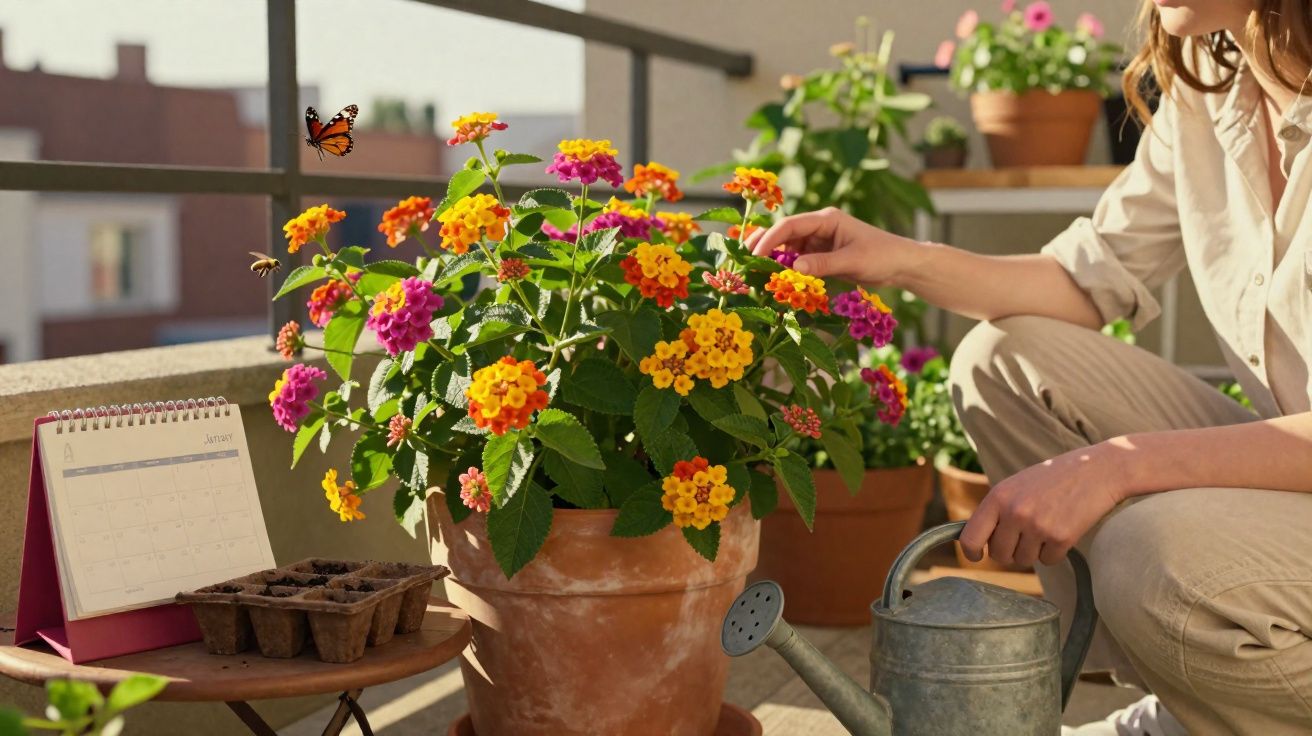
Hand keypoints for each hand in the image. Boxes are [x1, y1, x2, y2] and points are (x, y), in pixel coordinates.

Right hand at [746, 207, 916, 284]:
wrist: (903, 265)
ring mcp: (820, 241)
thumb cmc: (883, 256)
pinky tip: (777, 281)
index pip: (790, 225)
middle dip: (764, 246)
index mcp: (826, 219)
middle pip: (784, 234)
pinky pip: (799, 261)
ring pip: (789, 249)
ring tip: (756, 275)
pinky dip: (787, 270)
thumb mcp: (852, 261)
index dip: (770, 239)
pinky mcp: (823, 256)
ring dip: (774, 261)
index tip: (754, 255)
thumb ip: (822, 264)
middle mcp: (820, 227)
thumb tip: (794, 269)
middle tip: (743, 261)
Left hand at [959, 442, 1125, 566]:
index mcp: (998, 497)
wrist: (1096, 470)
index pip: (970, 537)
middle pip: (999, 555)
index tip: (977, 556)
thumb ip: (996, 510)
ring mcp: (1038, 526)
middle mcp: (1015, 512)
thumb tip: (976, 541)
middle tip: (1024, 536)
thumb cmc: (1054, 478)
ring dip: (1033, 551)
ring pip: (1023, 560)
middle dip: (1010, 551)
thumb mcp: (1016, 486)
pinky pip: (1048, 561)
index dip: (971, 552)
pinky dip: (1054, 552)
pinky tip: (1062, 530)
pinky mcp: (1061, 538)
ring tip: (1046, 526)